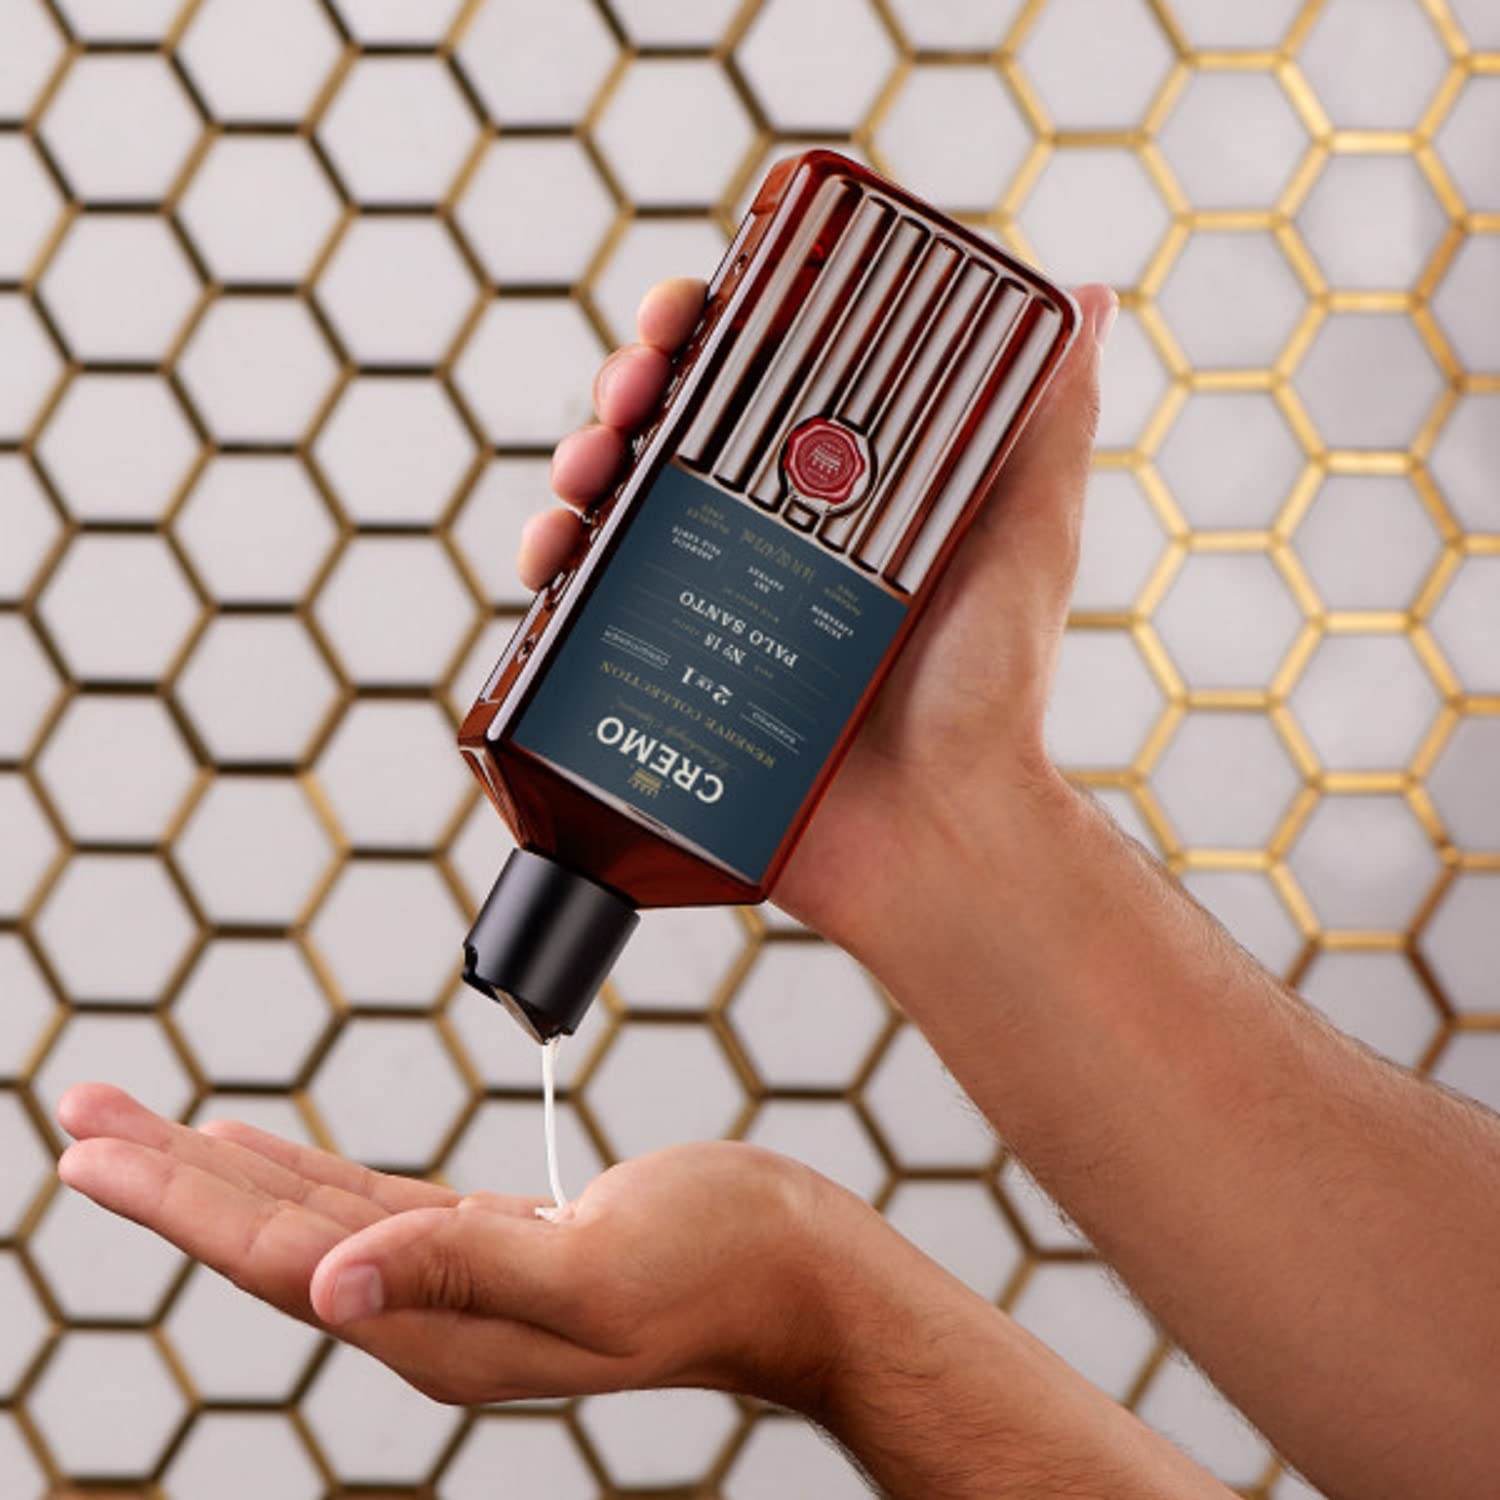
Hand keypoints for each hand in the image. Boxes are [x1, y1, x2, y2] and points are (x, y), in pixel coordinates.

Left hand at [54, 1083, 855, 1408]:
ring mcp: (451, 1275)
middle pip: (266, 1232)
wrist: (785, 1268)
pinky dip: (300, 1168)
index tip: (89, 1153)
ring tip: (144, 1123)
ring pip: (307, 1210)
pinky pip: (364, 1199)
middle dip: (169, 1173)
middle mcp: (423, 1309)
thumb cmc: (713, 1271)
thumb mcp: (590, 1273)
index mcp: (432, 1328)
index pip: (274, 1259)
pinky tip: (262, 1148)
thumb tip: (328, 1289)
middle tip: (82, 1110)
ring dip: (220, 1165)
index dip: (178, 1204)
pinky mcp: (486, 1239)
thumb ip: (459, 1274)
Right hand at [525, 278, 1116, 955]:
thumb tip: (1092, 300)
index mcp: (836, 494)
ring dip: (582, 457)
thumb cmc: (991, 693)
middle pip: (671, 431)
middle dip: (633, 383)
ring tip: (591, 461)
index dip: (712, 331)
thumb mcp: (1026, 539)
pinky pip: (586, 610)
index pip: (758, 382)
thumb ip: (1047, 424)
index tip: (691, 308)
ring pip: (616, 505)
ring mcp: (706, 605)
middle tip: (633, 383)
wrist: (935, 831)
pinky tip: (555, 551)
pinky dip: (553, 567)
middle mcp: (764, 539)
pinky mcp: (663, 674)